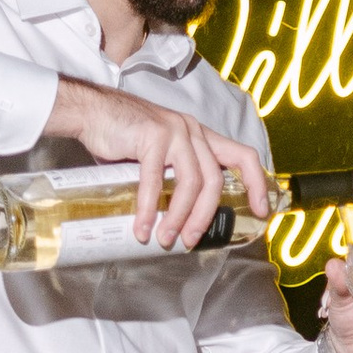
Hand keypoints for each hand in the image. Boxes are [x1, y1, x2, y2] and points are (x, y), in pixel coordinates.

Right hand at [47, 76, 271, 249]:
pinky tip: (142, 227)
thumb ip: (171, 177)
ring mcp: (175, 131)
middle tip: (190, 240)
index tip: (261, 210)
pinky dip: (148, 208)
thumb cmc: (121, 138)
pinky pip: (155, 180)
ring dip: (179, 216)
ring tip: (166, 238)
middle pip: (214, 180)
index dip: (256, 183)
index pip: (242, 155)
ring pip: (191, 182)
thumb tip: (174, 218)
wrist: (90, 112)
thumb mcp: (156, 156)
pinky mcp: (153, 136)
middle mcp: (193, 131)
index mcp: (200, 136)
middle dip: (205, 216)